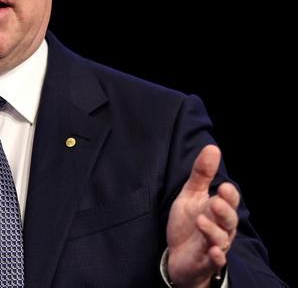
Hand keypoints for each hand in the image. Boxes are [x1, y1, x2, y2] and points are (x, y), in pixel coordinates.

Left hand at [166, 145, 239, 287]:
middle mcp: (221, 228)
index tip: (223, 186)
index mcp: (218, 210)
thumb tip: (212, 147)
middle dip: (225, 211)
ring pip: (221, 239)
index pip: (230, 201)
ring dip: (213, 231)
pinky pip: (215, 261)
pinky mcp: (205, 262)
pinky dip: (216, 257)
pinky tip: (214, 251)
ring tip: (201, 221)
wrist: (178, 255)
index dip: (229, 196)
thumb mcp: (191, 195)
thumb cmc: (188, 223)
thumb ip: (201, 174)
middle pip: (229, 220)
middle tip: (217, 201)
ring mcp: (214, 245)